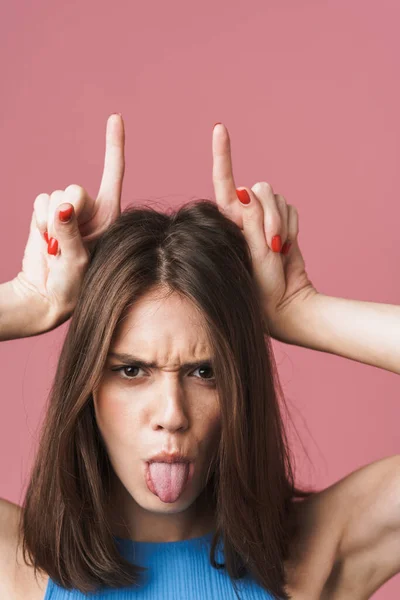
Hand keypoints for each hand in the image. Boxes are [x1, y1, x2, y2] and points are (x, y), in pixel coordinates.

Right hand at [11, 114, 124, 334]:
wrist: (46, 295)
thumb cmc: (74, 286)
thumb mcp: (77, 262)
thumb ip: (70, 233)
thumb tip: (61, 207)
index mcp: (110, 218)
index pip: (113, 176)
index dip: (114, 147)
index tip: (114, 117)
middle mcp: (91, 211)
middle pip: (76, 188)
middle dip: (66, 211)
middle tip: (65, 239)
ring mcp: (68, 212)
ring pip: (54, 194)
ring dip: (49, 220)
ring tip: (56, 246)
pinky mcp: (47, 214)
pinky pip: (39, 200)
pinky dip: (37, 219)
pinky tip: (45, 238)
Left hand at [212, 123, 316, 343]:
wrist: (285, 302)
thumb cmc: (261, 285)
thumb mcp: (252, 253)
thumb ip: (250, 220)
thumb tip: (246, 191)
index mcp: (226, 221)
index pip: (223, 183)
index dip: (222, 155)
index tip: (220, 128)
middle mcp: (243, 216)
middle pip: (261, 189)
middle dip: (271, 214)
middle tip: (273, 244)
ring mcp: (262, 219)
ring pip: (277, 198)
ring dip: (283, 222)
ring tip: (280, 250)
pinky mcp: (280, 222)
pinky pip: (291, 207)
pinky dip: (293, 225)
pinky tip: (287, 246)